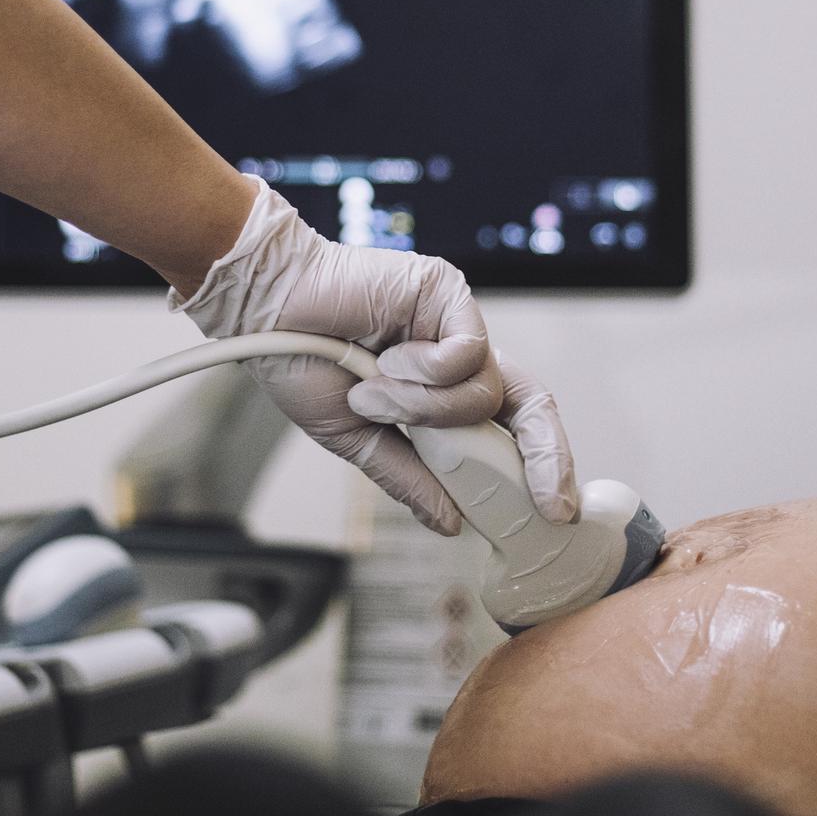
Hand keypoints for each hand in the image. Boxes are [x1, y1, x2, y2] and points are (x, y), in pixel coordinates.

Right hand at [173, 177, 575, 534]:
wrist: (266, 307)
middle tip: (549, 501)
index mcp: (441, 390)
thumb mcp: (356, 439)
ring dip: (426, 409)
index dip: (540, 468)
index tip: (550, 513)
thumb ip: (408, 476)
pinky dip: (424, 372)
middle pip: (532, 405)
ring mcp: (457, 323)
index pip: (509, 429)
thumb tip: (451, 523)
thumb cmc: (299, 361)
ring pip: (486, 391)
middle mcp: (458, 355)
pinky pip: (468, 353)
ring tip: (373, 391)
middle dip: (548, 456)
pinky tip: (384, 360)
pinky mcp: (448, 292)